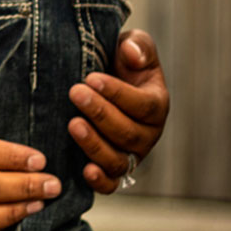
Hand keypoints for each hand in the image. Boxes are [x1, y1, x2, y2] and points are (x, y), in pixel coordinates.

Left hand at [67, 29, 169, 193]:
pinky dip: (100, 181)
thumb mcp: (130, 46)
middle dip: (101, 113)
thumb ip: (137, 46)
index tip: (91, 77)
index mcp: (157, 105)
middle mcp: (147, 135)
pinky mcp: (111, 170)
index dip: (118, 94)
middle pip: (128, 133)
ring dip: (95, 144)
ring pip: (118, 160)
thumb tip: (132, 54)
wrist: (96, 85)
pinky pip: (111, 184)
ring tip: (73, 124)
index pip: (143, 105)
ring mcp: (130, 155)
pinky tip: (84, 170)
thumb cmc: (117, 63)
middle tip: (75, 92)